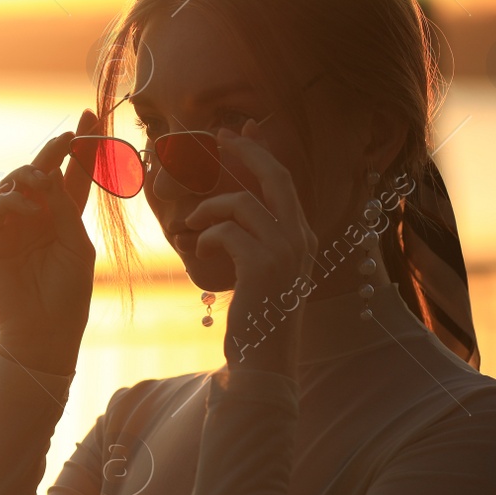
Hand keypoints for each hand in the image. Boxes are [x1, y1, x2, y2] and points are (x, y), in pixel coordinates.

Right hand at [0, 110, 99, 373]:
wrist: (41, 330)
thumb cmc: (68, 293)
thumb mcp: (77, 246)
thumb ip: (64, 209)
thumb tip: (46, 175)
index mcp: (65, 217)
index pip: (74, 175)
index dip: (83, 148)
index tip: (91, 117)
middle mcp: (39, 216)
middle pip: (43, 171)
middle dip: (54, 151)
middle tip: (68, 138)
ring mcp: (13, 226)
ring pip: (15, 183)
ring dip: (30, 176)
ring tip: (42, 183)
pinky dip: (10, 202)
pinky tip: (27, 210)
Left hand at [186, 119, 317, 373]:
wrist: (265, 363)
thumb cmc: (257, 318)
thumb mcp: (260, 271)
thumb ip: (252, 236)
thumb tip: (231, 205)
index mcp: (301, 236)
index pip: (283, 180)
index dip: (260, 151)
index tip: (238, 132)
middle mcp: (300, 238)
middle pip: (274, 175)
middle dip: (244, 151)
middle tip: (217, 139)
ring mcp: (285, 250)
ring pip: (240, 203)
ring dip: (208, 211)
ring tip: (194, 227)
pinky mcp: (263, 265)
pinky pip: (225, 232)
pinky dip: (206, 238)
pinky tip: (202, 254)